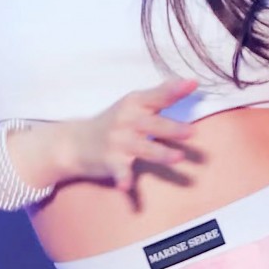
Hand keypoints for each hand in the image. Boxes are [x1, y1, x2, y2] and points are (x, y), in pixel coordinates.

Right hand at [60, 77, 197, 192]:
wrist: (75, 142)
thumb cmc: (115, 122)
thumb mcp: (133, 104)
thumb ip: (160, 95)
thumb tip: (191, 82)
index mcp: (135, 103)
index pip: (157, 95)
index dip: (174, 89)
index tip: (192, 84)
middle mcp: (126, 120)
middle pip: (152, 124)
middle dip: (172, 128)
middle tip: (192, 132)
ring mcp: (118, 141)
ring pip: (142, 148)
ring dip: (160, 153)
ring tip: (177, 157)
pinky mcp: (109, 161)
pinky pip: (118, 170)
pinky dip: (122, 178)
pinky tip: (126, 186)